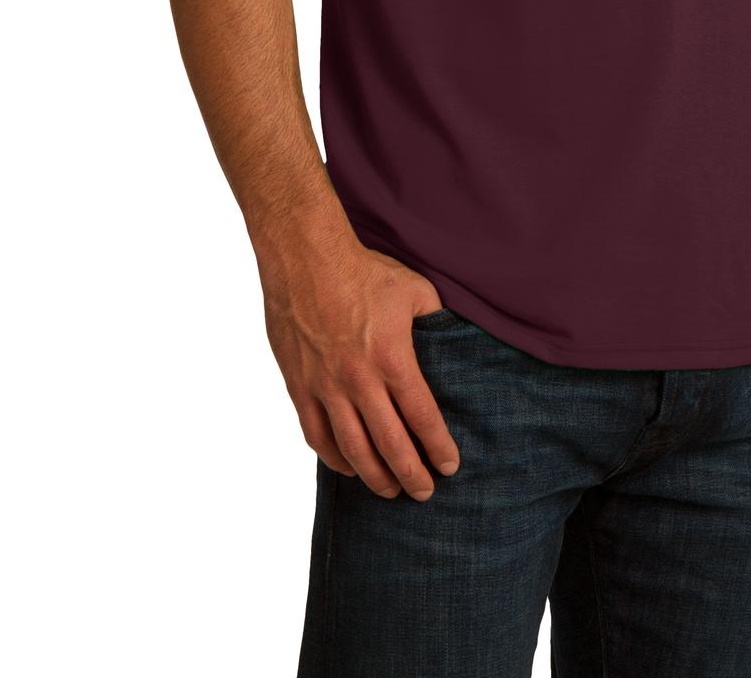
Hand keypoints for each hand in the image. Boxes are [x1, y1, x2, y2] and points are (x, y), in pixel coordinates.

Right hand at [253, 229, 461, 501]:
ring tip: (390, 491)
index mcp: (392, 357)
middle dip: (411, 475)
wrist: (306, 257)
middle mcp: (359, 379)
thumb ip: (435, 320)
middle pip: (390, 444)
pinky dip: (333, 458)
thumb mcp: (414, 289)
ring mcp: (326, 386)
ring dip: (374, 477)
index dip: (438, 447)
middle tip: (424, 493)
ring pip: (352, 449)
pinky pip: (316, 435)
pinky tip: (348, 467)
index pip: (422, 416)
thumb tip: (452, 338)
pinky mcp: (299, 385)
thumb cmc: (363, 270)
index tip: (450, 467)